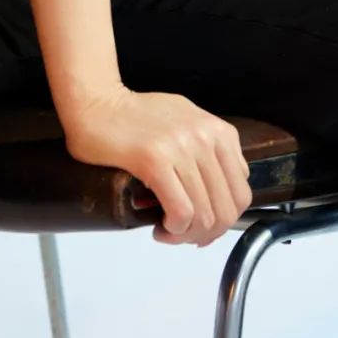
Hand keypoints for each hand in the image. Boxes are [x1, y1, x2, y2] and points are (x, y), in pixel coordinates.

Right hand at [63, 87, 253, 247]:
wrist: (96, 102)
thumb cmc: (134, 115)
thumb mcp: (186, 122)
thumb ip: (209, 150)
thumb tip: (219, 189)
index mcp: (218, 131)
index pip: (240, 192)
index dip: (224, 220)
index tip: (202, 226)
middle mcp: (205, 137)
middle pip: (226, 208)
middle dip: (206, 233)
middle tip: (184, 236)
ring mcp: (181, 147)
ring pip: (204, 215)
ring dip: (186, 235)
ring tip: (167, 232)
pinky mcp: (154, 159)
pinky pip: (181, 211)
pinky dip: (174, 229)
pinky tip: (160, 226)